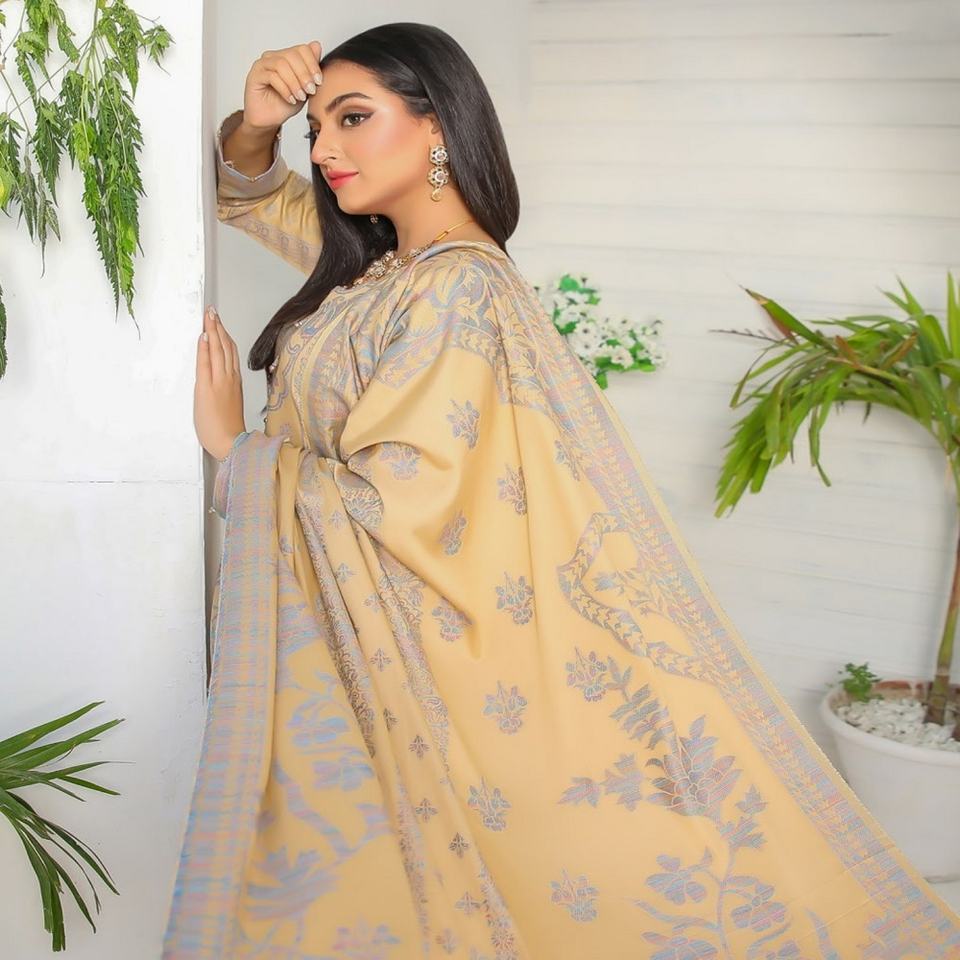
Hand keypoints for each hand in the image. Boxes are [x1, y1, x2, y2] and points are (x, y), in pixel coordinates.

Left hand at [194, 306, 246, 460]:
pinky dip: (206, 347)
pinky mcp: (207, 388)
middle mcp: (228, 378)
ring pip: (217, 350)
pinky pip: (207, 363)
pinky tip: (203, 335)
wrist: (231, 443)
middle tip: (213, 311)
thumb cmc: (229, 428)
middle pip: (224, 346)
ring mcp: (219, 381)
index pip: (230, 352)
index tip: (219, 322)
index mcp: (234, 381)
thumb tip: (219, 377)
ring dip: (212, 330)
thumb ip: (225, 388)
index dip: (224, 335)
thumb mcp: (229, 403)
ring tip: (209, 315)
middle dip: (218, 326)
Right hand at [242, 41, 322, 131]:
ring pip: (282, 65)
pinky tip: (291, 100)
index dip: (313, 64)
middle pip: (292, 55)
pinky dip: (285, 89)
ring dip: (295, 82)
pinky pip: (272, 76)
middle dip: (304, 74)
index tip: (319, 81)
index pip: (302, 49)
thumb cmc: (285, 104)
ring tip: (300, 97)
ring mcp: (263, 64)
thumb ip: (310, 69)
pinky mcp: (255, 75)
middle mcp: (273, 57)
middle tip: (310, 90)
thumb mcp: (305, 88)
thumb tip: (317, 45)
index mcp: (286, 57)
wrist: (269, 120)